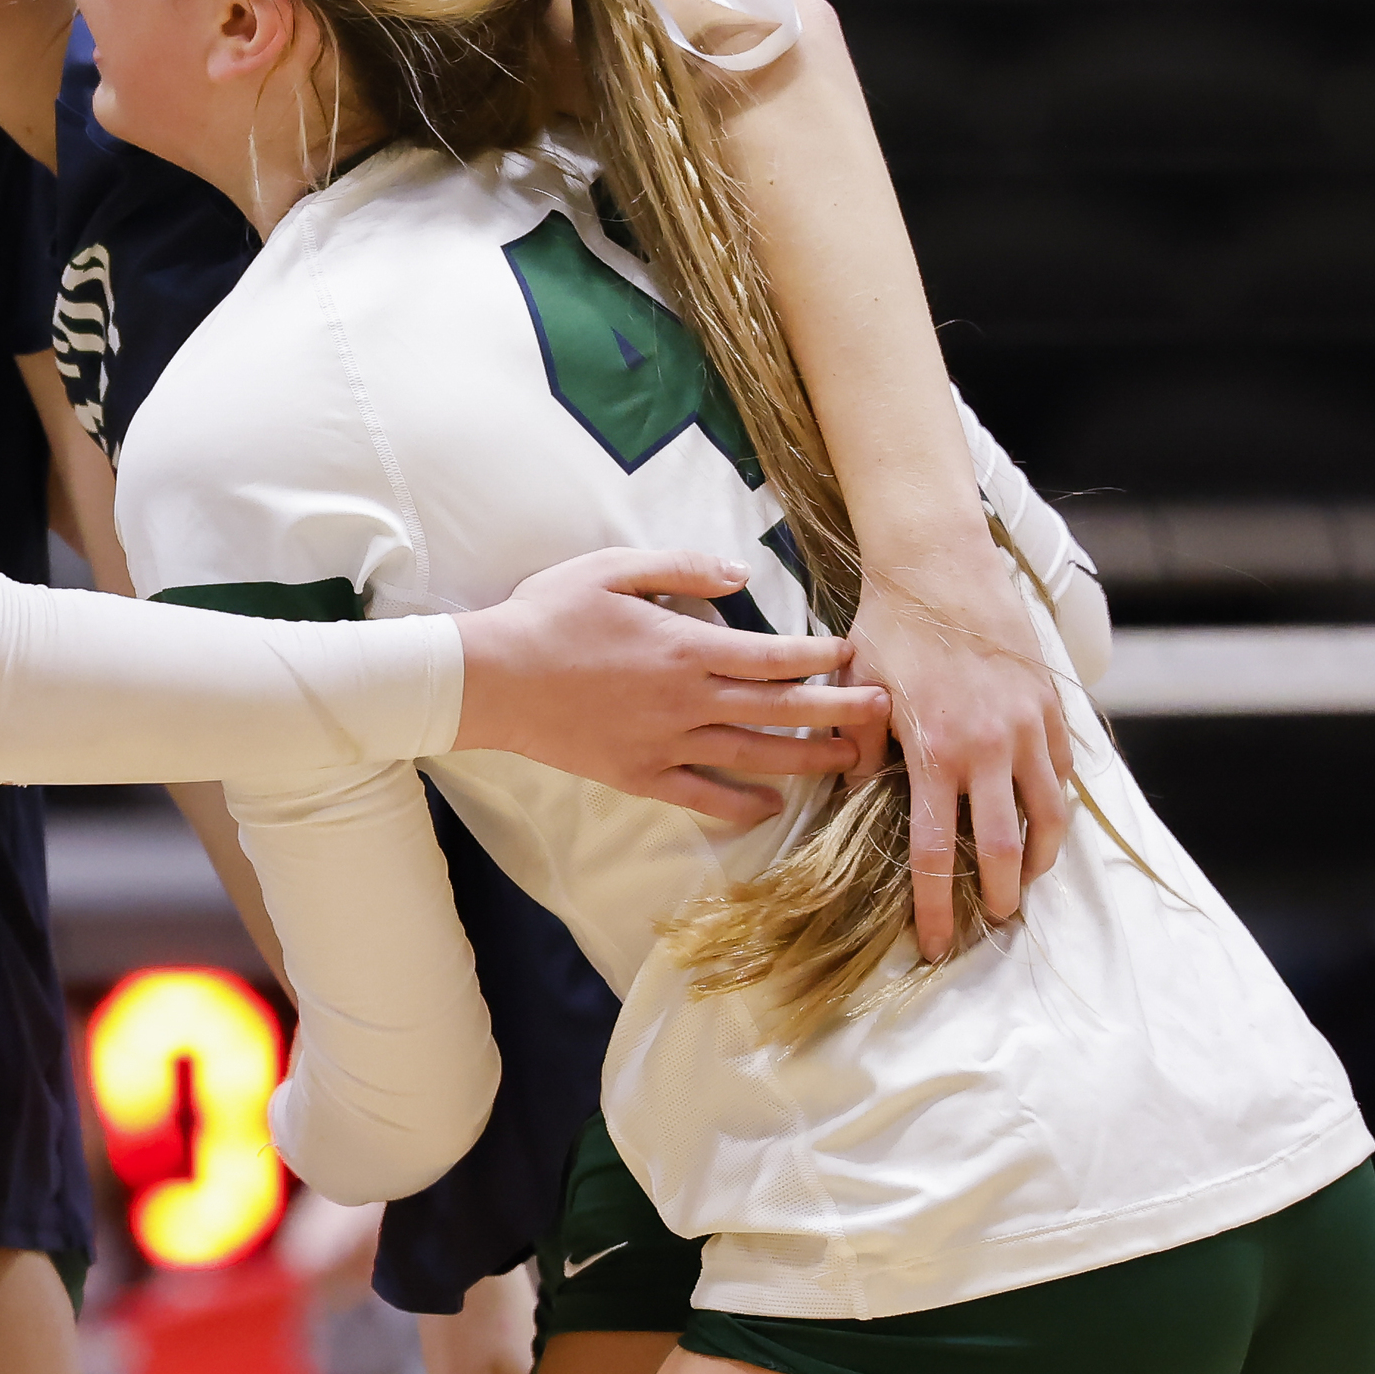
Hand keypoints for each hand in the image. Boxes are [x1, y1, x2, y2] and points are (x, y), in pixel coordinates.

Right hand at [452, 550, 885, 816]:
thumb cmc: (546, 616)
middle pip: (781, 710)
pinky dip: (744, 804)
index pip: (774, 656)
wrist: (489, 679)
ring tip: (851, 760)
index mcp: (685, 648)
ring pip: (754, 756)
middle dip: (840, 710)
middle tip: (885, 712)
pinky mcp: (640, 776)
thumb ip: (680, 568)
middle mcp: (687, 701)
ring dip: (809, 759)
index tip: (855, 653)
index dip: (821, 656)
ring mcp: (666, 745)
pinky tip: (774, 804)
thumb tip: (741, 574)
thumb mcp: (609, 569)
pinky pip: (704, 797)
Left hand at [850, 544, 1073, 962]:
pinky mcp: (1052, 708)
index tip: (934, 944)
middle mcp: (991, 748)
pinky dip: (1057, 806)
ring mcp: (1029, 728)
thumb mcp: (857, 688)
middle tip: (993, 924)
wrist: (941, 566)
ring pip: (1050, 815)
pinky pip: (1064, 773)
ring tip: (1026, 884)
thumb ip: (858, 747)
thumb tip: (854, 795)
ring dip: (1040, 860)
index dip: (936, 906)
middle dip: (1001, 896)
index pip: (939, 852)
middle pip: (1007, 847)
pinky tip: (1043, 822)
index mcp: (936, 751)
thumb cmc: (889, 624)